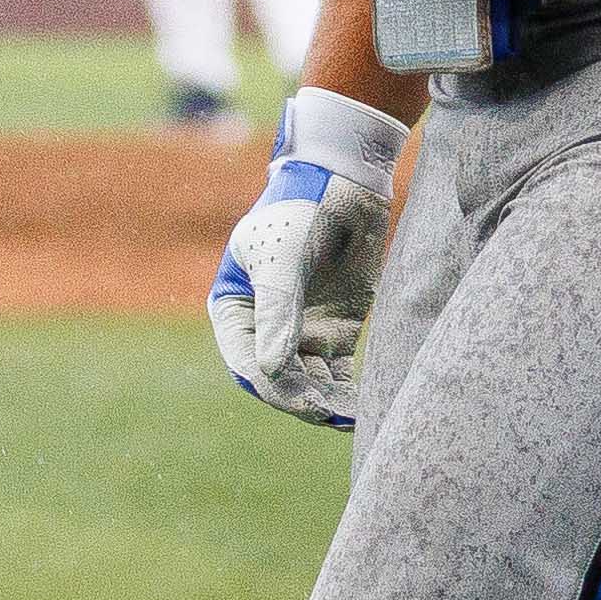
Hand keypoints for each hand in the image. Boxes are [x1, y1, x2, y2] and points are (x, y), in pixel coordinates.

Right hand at [207, 89, 409, 427]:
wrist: (346, 182)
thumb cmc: (300, 211)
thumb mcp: (283, 257)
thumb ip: (277, 313)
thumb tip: (269, 371)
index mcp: (236, 311)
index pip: (247, 361)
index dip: (272, 385)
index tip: (300, 399)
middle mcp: (265, 330)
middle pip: (277, 380)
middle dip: (300, 399)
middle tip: (327, 413)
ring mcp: (301, 335)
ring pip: (309, 383)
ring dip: (326, 402)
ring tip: (350, 416)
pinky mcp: (336, 335)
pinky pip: (338, 375)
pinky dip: (348, 393)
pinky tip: (364, 407)